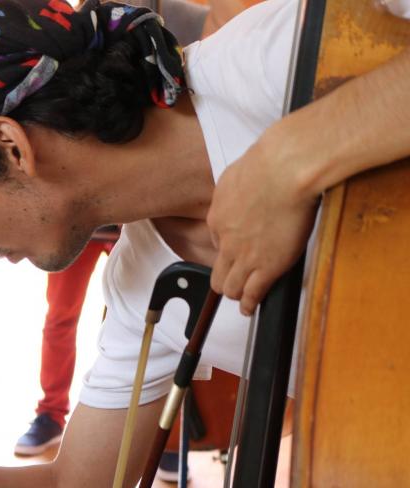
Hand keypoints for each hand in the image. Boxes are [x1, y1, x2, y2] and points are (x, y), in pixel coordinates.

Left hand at [206, 133, 317, 315]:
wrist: (285, 170)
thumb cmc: (268, 164)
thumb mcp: (238, 174)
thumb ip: (236, 189)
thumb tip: (240, 189)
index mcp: (218, 218)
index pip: (218, 242)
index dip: (228, 249)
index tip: (236, 251)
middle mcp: (227, 241)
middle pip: (217, 272)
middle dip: (223, 281)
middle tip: (232, 284)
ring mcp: (245, 256)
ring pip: (230, 287)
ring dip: (236, 294)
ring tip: (242, 300)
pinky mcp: (267, 266)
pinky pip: (252, 294)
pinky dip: (249, 304)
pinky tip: (250, 309)